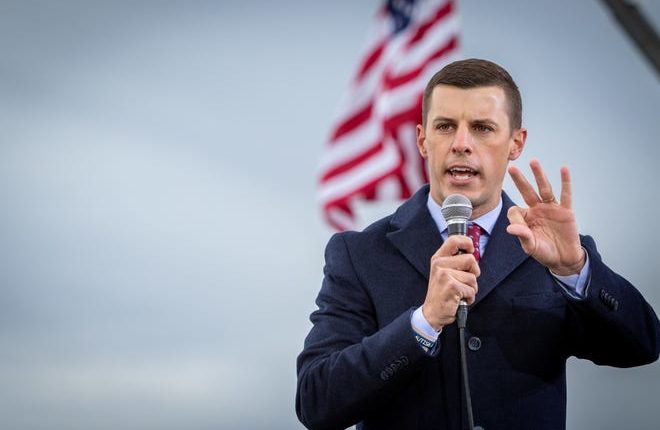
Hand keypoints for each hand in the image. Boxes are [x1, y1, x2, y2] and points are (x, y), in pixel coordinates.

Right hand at [422, 235, 479, 330]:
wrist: (432, 312)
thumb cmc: (442, 293)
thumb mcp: (443, 272)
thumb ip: (455, 262)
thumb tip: (473, 253)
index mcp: (438, 258)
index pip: (454, 240)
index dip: (467, 242)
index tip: (471, 249)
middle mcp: (439, 264)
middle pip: (471, 259)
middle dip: (474, 272)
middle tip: (465, 281)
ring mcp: (445, 275)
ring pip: (473, 277)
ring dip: (471, 288)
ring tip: (460, 292)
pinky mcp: (452, 286)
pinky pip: (471, 289)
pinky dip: (469, 297)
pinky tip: (460, 299)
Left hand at [507, 160, 584, 274]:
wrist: (563, 259)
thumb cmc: (544, 252)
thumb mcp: (530, 245)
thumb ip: (521, 235)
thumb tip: (509, 228)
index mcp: (526, 217)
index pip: (515, 210)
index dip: (514, 217)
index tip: (518, 227)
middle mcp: (537, 209)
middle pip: (527, 191)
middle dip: (519, 180)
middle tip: (511, 168)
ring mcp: (552, 209)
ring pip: (544, 189)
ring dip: (539, 175)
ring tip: (533, 161)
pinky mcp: (566, 211)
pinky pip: (565, 195)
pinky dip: (565, 182)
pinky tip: (563, 170)